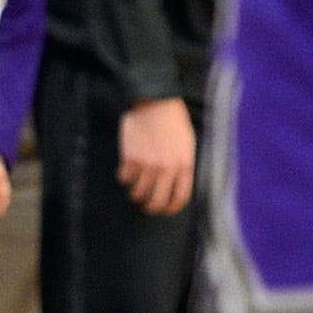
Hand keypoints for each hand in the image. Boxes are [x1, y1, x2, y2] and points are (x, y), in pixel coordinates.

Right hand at [115, 96, 197, 217]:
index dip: (171, 209)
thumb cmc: (174, 122)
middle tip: (147, 205)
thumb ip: (183, 167)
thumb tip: (175, 188)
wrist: (156, 102)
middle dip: (151, 208)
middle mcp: (166, 169)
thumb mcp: (187, 145)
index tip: (165, 210)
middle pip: (156, 202)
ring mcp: (147, 164)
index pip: (179, 198)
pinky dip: (124, 178)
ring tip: (136, 187)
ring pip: (137, 193)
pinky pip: (124, 178)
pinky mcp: (130, 158)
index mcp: (184, 166)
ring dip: (136, 193)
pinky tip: (127, 171)